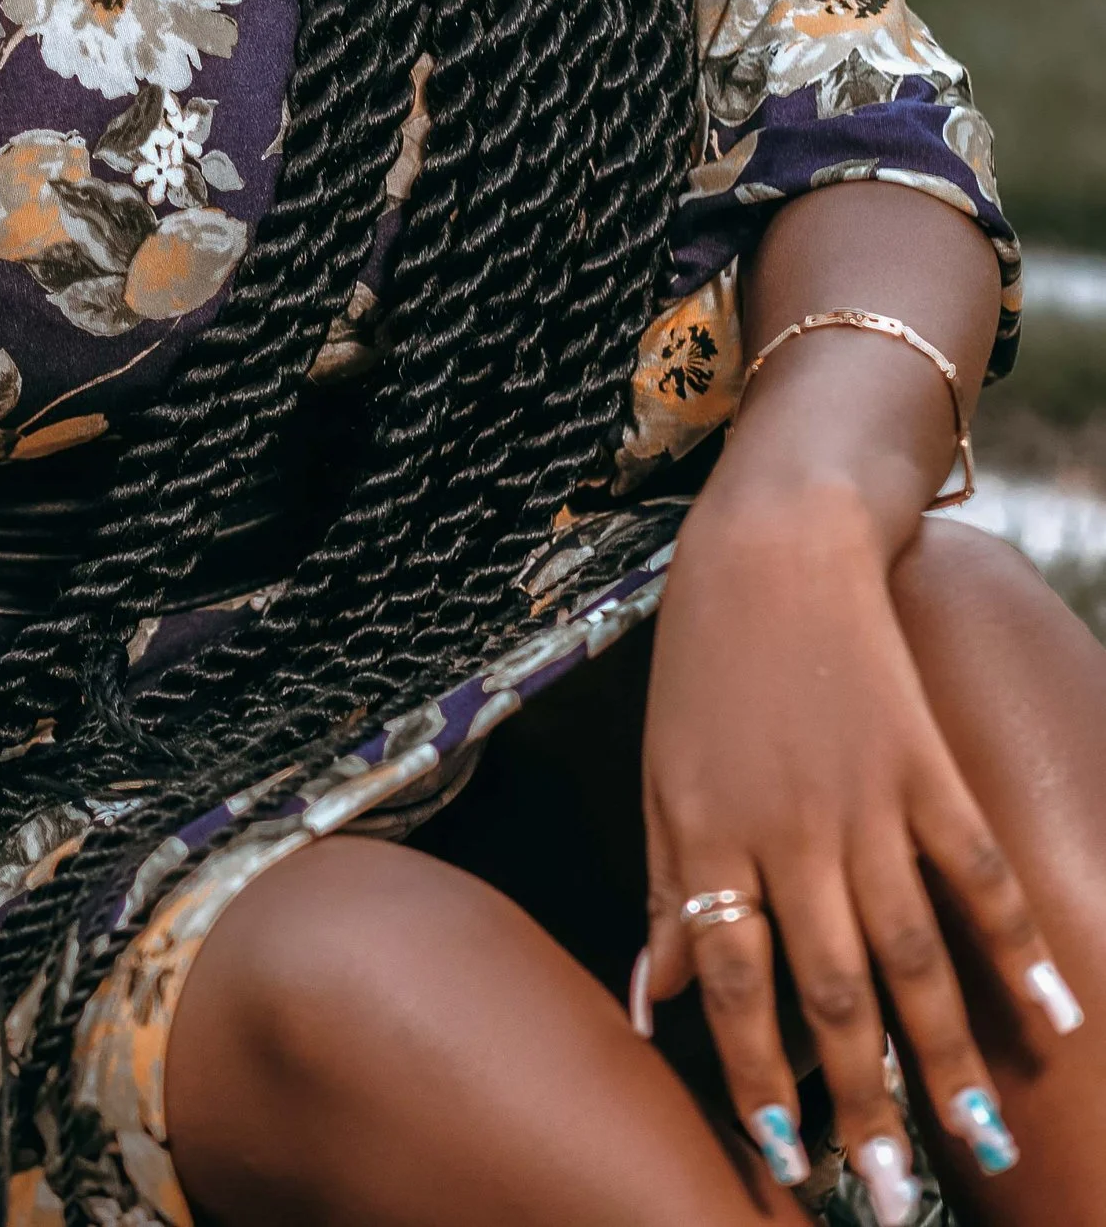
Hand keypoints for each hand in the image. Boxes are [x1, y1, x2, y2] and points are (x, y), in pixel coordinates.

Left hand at [641, 470, 1070, 1216]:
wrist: (773, 540)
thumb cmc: (703, 661)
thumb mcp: (659, 773)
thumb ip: (665, 890)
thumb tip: (649, 1000)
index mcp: (708, 837)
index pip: (736, 986)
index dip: (758, 1078)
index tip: (788, 1163)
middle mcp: (788, 833)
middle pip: (832, 991)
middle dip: (863, 1103)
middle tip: (891, 1195)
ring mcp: (865, 801)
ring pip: (912, 952)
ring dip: (947, 1055)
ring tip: (981, 1144)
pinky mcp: (927, 766)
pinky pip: (976, 871)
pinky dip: (1016, 946)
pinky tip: (1053, 1017)